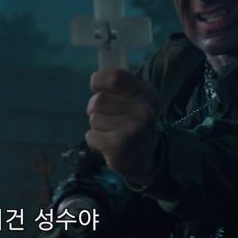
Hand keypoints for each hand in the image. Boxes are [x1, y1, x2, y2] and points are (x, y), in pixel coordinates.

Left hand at [85, 69, 159, 185]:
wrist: (144, 160)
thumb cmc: (131, 126)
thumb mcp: (132, 102)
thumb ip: (116, 87)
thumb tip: (94, 78)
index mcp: (146, 94)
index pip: (115, 77)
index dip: (99, 82)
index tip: (98, 90)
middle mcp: (144, 110)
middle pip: (98, 100)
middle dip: (97, 111)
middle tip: (109, 121)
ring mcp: (134, 128)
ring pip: (94, 119)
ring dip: (97, 129)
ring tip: (112, 135)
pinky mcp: (120, 145)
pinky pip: (91, 136)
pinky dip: (95, 143)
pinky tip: (109, 146)